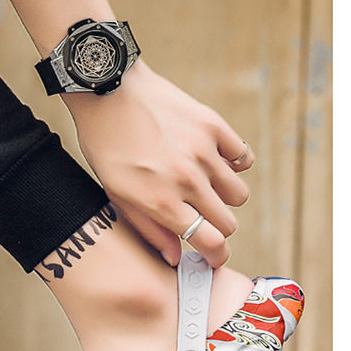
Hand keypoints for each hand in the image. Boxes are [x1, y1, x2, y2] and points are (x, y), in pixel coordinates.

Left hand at [64, 59, 252, 266]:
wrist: (109, 93)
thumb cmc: (108, 148)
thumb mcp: (118, 196)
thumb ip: (150, 229)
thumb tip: (176, 257)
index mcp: (162, 203)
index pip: (212, 243)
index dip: (217, 256)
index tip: (214, 256)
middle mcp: (188, 180)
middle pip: (229, 224)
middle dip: (218, 229)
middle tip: (201, 219)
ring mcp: (204, 152)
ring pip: (239, 194)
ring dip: (224, 198)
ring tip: (202, 187)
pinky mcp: (213, 126)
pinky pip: (243, 158)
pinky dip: (232, 164)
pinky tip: (211, 161)